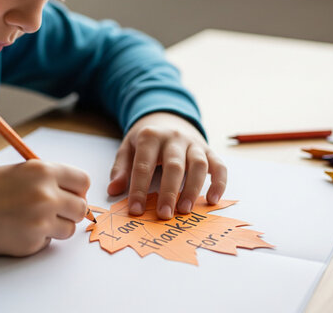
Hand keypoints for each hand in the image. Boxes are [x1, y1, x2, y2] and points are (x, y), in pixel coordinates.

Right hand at [0, 160, 89, 256]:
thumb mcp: (21, 171)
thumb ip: (48, 179)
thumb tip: (74, 193)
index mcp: (44, 171)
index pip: (83, 181)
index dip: (77, 189)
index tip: (70, 193)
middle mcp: (46, 195)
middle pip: (81, 208)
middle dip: (70, 211)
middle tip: (53, 210)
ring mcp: (40, 222)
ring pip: (68, 229)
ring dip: (55, 227)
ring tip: (31, 219)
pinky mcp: (32, 243)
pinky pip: (48, 242)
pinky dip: (37, 238)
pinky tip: (18, 229)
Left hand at [107, 112, 226, 219]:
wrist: (168, 117)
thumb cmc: (146, 140)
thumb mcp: (128, 147)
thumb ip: (120, 168)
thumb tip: (113, 190)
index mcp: (150, 137)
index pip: (143, 165)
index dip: (139, 189)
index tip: (136, 211)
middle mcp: (174, 138)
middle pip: (174, 166)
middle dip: (169, 192)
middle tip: (164, 214)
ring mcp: (194, 143)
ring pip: (199, 165)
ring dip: (193, 189)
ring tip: (185, 210)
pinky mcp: (209, 150)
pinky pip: (219, 165)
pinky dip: (219, 183)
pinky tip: (212, 200)